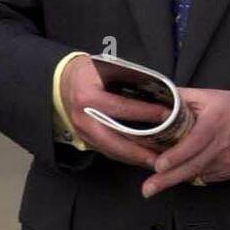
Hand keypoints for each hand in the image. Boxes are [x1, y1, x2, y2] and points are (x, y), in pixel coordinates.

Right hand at [60, 54, 164, 169]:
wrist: (61, 81)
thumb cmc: (89, 72)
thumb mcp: (106, 68)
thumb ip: (128, 79)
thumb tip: (160, 90)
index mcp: (88, 96)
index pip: (121, 107)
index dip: (145, 112)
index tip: (168, 116)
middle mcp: (83, 117)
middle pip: (114, 140)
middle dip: (140, 150)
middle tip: (164, 155)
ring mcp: (82, 131)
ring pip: (111, 150)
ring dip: (135, 158)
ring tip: (158, 161)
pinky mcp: (85, 139)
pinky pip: (107, 151)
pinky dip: (126, 156)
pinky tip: (142, 158)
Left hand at [141, 89, 229, 196]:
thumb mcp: (210, 96)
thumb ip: (183, 98)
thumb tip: (158, 98)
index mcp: (214, 124)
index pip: (194, 143)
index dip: (176, 155)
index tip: (159, 164)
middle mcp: (220, 146)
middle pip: (191, 166)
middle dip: (167, 180)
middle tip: (148, 189)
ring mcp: (224, 162)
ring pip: (195, 174)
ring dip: (174, 180)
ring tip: (154, 186)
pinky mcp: (226, 173)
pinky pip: (203, 176)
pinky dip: (190, 176)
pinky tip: (179, 174)